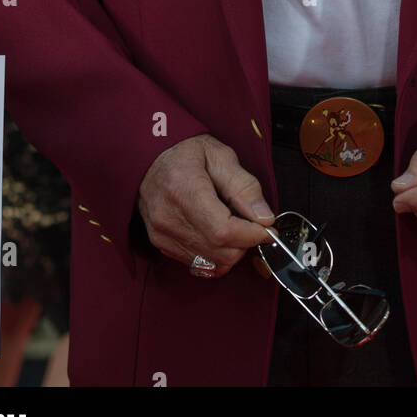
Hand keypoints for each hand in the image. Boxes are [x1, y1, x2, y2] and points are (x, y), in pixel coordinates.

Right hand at [137, 133, 275, 277]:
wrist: (148, 158)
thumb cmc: (185, 152)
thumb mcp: (221, 156)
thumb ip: (244, 186)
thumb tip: (265, 218)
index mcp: (183, 190)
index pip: (223, 231)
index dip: (252, 235)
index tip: (268, 229)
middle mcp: (168, 218)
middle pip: (221, 252)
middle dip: (245, 243)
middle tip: (250, 222)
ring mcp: (162, 235)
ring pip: (213, 264)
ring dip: (232, 251)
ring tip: (231, 224)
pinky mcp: (161, 245)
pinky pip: (200, 264)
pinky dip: (216, 254)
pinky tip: (216, 232)